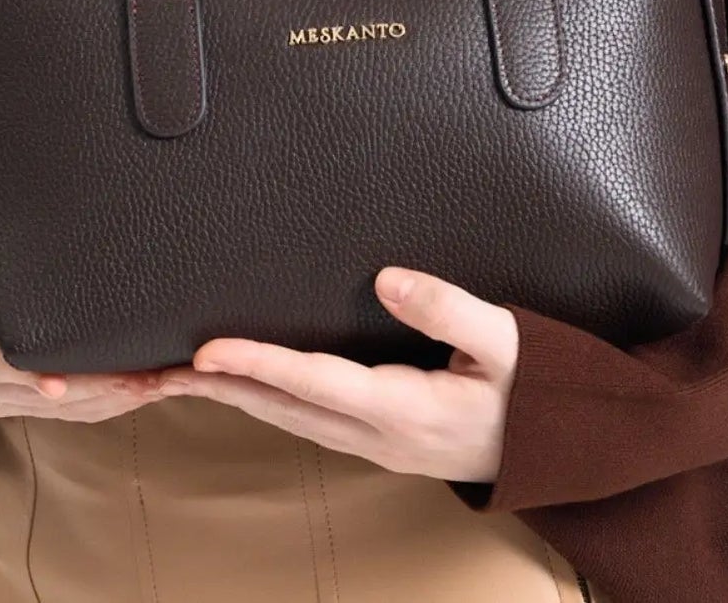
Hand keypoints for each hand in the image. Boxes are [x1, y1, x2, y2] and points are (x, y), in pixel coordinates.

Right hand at [0, 203, 177, 420]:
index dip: (25, 374)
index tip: (59, 382)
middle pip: (37, 396)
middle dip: (89, 391)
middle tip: (140, 380)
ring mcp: (2, 394)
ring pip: (62, 409)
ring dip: (110, 399)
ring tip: (157, 383)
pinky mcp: (26, 396)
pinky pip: (73, 408)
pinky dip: (111, 401)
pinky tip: (149, 387)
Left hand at [146, 268, 519, 485]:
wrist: (564, 449)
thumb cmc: (541, 390)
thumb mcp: (508, 341)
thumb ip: (448, 307)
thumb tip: (387, 278)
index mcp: (407, 409)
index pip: (315, 382)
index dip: (258, 362)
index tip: (208, 350)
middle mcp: (381, 436)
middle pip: (284, 409)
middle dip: (222, 386)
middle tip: (164, 365)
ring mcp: (377, 445)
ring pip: (290, 420)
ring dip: (238, 396)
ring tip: (188, 372)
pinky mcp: (381, 440)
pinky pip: (309, 422)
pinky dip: (268, 402)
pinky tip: (249, 387)